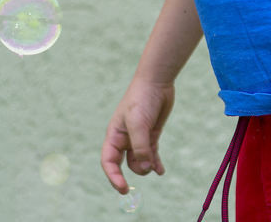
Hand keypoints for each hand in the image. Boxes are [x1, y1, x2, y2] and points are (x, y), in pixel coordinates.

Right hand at [101, 77, 175, 194]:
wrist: (157, 82)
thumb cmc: (142, 100)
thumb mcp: (139, 124)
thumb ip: (140, 147)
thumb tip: (144, 168)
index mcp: (114, 135)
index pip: (108, 161)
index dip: (113, 176)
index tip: (123, 188)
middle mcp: (124, 139)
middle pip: (122, 165)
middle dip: (131, 174)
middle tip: (144, 174)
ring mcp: (138, 138)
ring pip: (139, 162)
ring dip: (146, 166)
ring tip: (155, 164)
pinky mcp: (151, 135)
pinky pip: (151, 155)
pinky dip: (155, 164)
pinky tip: (161, 170)